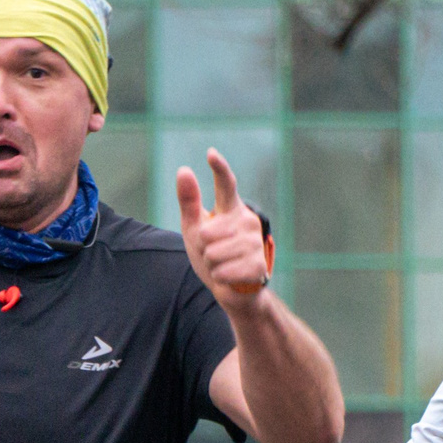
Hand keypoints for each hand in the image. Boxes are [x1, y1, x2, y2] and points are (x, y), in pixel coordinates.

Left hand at [176, 151, 270, 302]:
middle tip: (215, 252)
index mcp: (232, 208)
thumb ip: (189, 201)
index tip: (211, 154)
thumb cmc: (213, 253)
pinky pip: (222, 271)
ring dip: (212, 265)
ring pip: (213, 254)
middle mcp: (247, 221)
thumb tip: (184, 169)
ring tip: (224, 264)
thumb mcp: (195, 227)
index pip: (226, 185)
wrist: (234, 288)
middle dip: (204, 248)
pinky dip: (219, 278)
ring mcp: (255, 243)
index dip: (219, 169)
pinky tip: (230, 276)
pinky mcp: (258, 265)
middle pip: (206, 233)